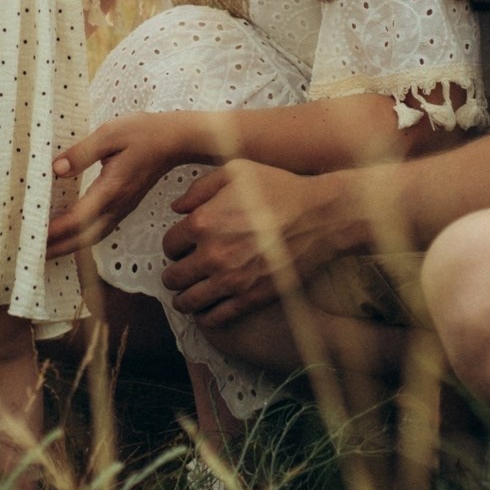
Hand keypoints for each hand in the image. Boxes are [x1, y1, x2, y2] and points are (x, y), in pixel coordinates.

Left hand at [45, 111, 207, 257]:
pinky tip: (70, 236)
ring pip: (92, 236)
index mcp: (111, 189)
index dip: (54, 230)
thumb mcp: (110, 134)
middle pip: (83, 237)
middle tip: (32, 254)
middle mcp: (117, 205)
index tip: (33, 235)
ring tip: (46, 250)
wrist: (176, 140)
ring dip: (68, 246)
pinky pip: (100, 229)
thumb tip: (56, 169)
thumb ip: (81, 153)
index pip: (78, 218)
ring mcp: (122, 207)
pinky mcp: (124, 205)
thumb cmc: (144, 133)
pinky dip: (82, 238)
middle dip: (57, 247)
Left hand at [160, 160, 349, 326]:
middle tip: (184, 271)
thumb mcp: (237, 172)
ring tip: (189, 294)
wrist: (321, 218)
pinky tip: (209, 308)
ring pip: (188, 301)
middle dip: (175, 273)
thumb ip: (201, 188)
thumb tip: (179, 208)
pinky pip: (215, 317)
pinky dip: (206, 316)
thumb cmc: (281, 191)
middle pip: (173, 277)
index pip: (169, 245)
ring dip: (184, 298)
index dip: (174, 246)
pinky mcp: (250, 298)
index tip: (183, 247)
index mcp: (203, 222)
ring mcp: (231, 280)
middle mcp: (212, 254)